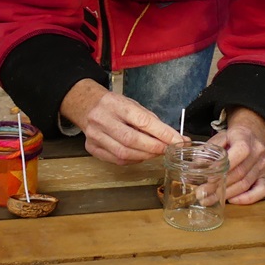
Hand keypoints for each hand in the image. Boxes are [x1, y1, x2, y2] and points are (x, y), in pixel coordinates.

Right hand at [60, 79, 179, 164]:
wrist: (86, 105)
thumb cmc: (114, 106)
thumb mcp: (132, 105)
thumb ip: (152, 122)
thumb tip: (176, 138)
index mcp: (114, 104)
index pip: (142, 120)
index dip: (162, 133)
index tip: (178, 140)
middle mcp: (102, 119)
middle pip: (132, 140)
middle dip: (154, 147)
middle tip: (168, 149)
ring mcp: (95, 135)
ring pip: (124, 153)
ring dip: (145, 156)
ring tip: (156, 152)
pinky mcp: (92, 148)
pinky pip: (117, 160)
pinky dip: (133, 160)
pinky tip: (140, 155)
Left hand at [204, 107, 264, 204]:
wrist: (252, 134)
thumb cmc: (233, 137)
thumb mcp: (219, 137)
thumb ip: (207, 150)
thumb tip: (194, 167)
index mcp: (245, 139)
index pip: (239, 152)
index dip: (224, 166)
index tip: (208, 178)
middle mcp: (256, 153)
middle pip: (239, 173)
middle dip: (219, 185)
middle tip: (202, 193)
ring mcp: (262, 166)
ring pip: (246, 184)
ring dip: (227, 194)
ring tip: (209, 199)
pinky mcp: (264, 176)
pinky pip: (260, 191)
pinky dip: (247, 198)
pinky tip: (232, 200)